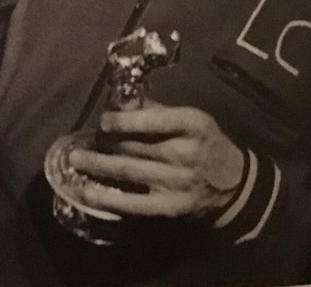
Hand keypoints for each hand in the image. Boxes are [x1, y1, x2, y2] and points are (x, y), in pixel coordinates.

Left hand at [66, 102, 244, 218]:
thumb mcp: (189, 119)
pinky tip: (87, 192)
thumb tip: (119, 102)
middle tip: (84, 140)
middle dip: (105, 142)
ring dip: (97, 165)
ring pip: (128, 170)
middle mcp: (185, 153)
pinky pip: (133, 203)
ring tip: (75, 160)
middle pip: (134, 145)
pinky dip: (108, 198)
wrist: (235, 185)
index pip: (153, 120)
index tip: (104, 121)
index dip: (124, 120)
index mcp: (192, 125)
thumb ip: (155, 110)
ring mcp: (177, 182)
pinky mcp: (170, 207)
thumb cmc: (204, 143)